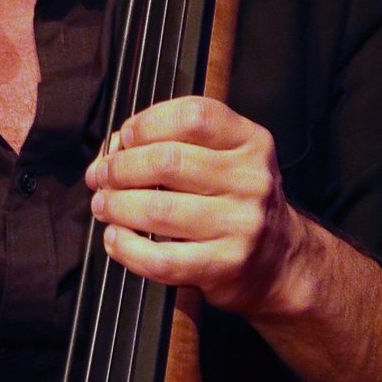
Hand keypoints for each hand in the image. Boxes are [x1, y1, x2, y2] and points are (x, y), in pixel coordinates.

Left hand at [87, 94, 381, 381]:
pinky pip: (161, 258)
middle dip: (121, 168)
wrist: (279, 262)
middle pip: (168, 161)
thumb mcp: (224, 160)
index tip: (124, 138)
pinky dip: (126, 248)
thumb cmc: (236, 203)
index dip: (148, 122)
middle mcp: (252, 179)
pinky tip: (115, 239)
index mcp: (251, 143)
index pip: (194, 116)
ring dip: (117, 206)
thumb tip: (110, 153)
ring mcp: (242, 224)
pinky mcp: (226, 265)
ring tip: (104, 206)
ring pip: (158, 209)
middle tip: (102, 177)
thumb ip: (173, 144)